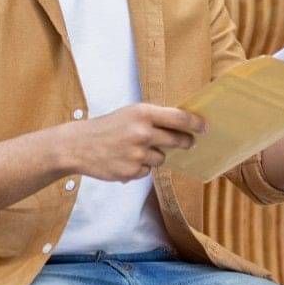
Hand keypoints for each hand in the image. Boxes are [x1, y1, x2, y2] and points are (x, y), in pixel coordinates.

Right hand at [65, 103, 206, 182]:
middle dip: (185, 142)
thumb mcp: (131, 113)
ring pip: (162, 158)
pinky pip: (147, 171)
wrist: (78, 145)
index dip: (196, 124)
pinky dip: (141, 168)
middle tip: (187, 142)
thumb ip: (155, 118)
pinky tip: (125, 160)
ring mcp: (137, 154)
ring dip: (155, 156)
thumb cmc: (108, 126)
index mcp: (143, 113)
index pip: (179, 118)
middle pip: (178, 140)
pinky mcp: (131, 171)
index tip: (205, 127)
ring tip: (135, 149)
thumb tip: (183, 126)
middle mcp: (142, 132)